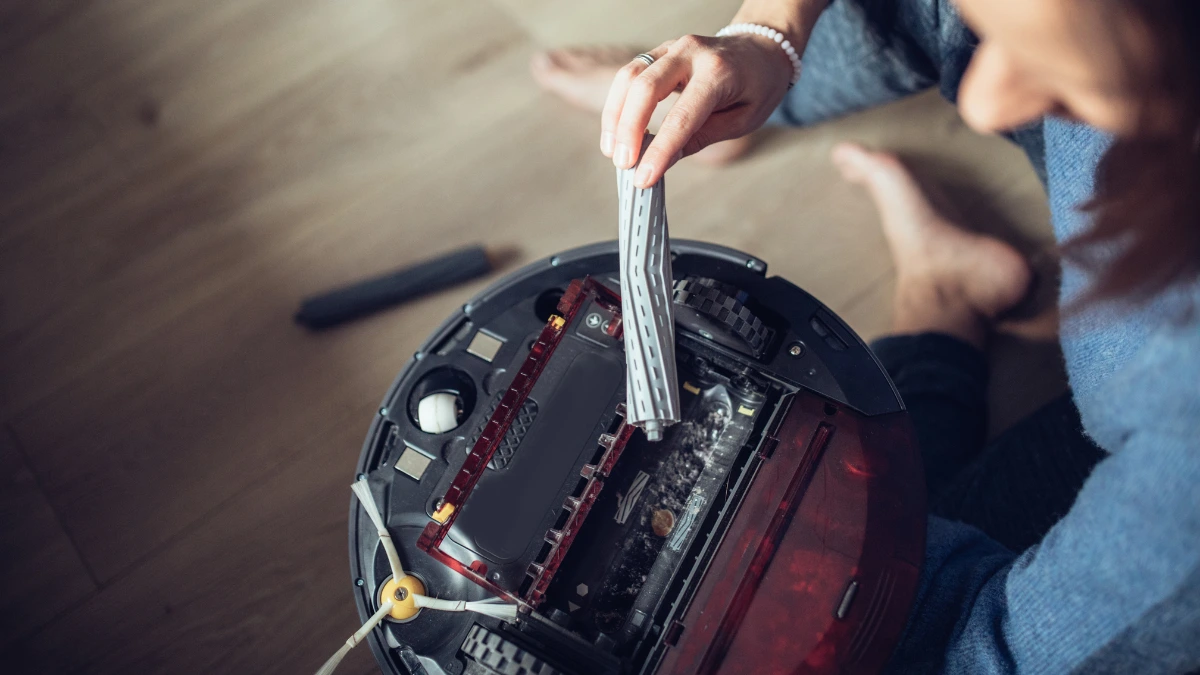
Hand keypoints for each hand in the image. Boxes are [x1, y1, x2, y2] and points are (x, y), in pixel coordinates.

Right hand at [601, 33, 792, 186]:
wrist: (762, 49)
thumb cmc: (758, 86)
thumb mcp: (742, 120)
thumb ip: (701, 137)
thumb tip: (663, 159)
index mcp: (719, 72)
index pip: (682, 116)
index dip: (659, 150)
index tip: (643, 178)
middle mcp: (692, 53)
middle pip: (645, 88)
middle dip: (628, 130)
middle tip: (623, 164)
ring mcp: (673, 47)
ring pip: (629, 77)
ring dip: (615, 117)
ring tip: (612, 151)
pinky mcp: (660, 51)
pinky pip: (630, 74)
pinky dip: (618, 104)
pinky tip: (615, 131)